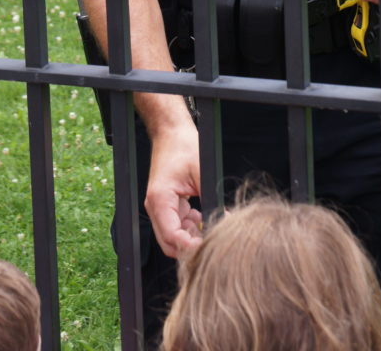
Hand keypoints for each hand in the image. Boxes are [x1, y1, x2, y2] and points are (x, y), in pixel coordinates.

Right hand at [144, 123, 202, 258]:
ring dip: (192, 236)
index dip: (192, 247)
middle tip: (213, 241)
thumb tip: (224, 221)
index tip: (210, 246)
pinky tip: (203, 217)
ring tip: (210, 226)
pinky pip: (177, 225)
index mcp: (160, 199)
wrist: (171, 132)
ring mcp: (160, 206)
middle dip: (191, 245)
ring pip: (173, 236)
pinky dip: (190, 227)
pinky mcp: (167, 204)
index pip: (172, 238)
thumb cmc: (183, 145)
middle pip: (170, 243)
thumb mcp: (201, 171)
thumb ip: (211, 199)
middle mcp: (155, 206)